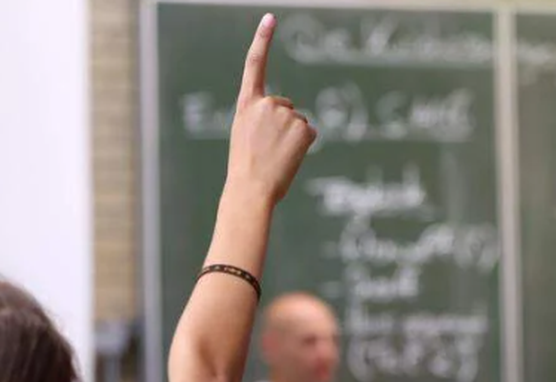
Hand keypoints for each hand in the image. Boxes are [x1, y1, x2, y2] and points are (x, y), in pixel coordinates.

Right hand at [224, 13, 316, 206]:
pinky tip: (289, 157)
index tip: (270, 18)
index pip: (255, 66)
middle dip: (282, 126)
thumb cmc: (246, 170)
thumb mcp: (246, 137)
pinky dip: (303, 146)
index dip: (262, 40)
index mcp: (246, 105)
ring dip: (292, 139)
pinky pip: (309, 133)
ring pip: (297, 122)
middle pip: (285, 107)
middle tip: (268, 150)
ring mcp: (285, 113)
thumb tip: (293, 122)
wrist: (251, 189)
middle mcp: (266, 103)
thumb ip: (263, 120)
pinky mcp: (303, 126)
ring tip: (276, 156)